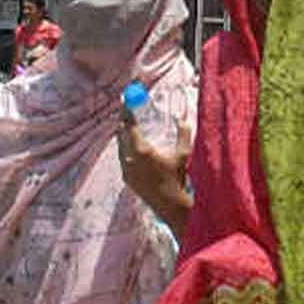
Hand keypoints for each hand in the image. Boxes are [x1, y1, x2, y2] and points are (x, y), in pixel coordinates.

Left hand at [116, 107, 192, 237]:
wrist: (169, 204)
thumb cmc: (177, 177)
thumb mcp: (182, 154)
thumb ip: (183, 134)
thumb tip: (183, 119)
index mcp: (142, 150)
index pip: (129, 125)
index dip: (127, 110)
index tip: (126, 99)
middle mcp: (129, 158)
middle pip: (121, 133)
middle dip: (124, 120)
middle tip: (127, 109)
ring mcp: (126, 168)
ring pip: (120, 145)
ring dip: (124, 134)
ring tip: (129, 125)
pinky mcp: (126, 177)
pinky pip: (122, 156)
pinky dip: (126, 147)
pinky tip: (132, 146)